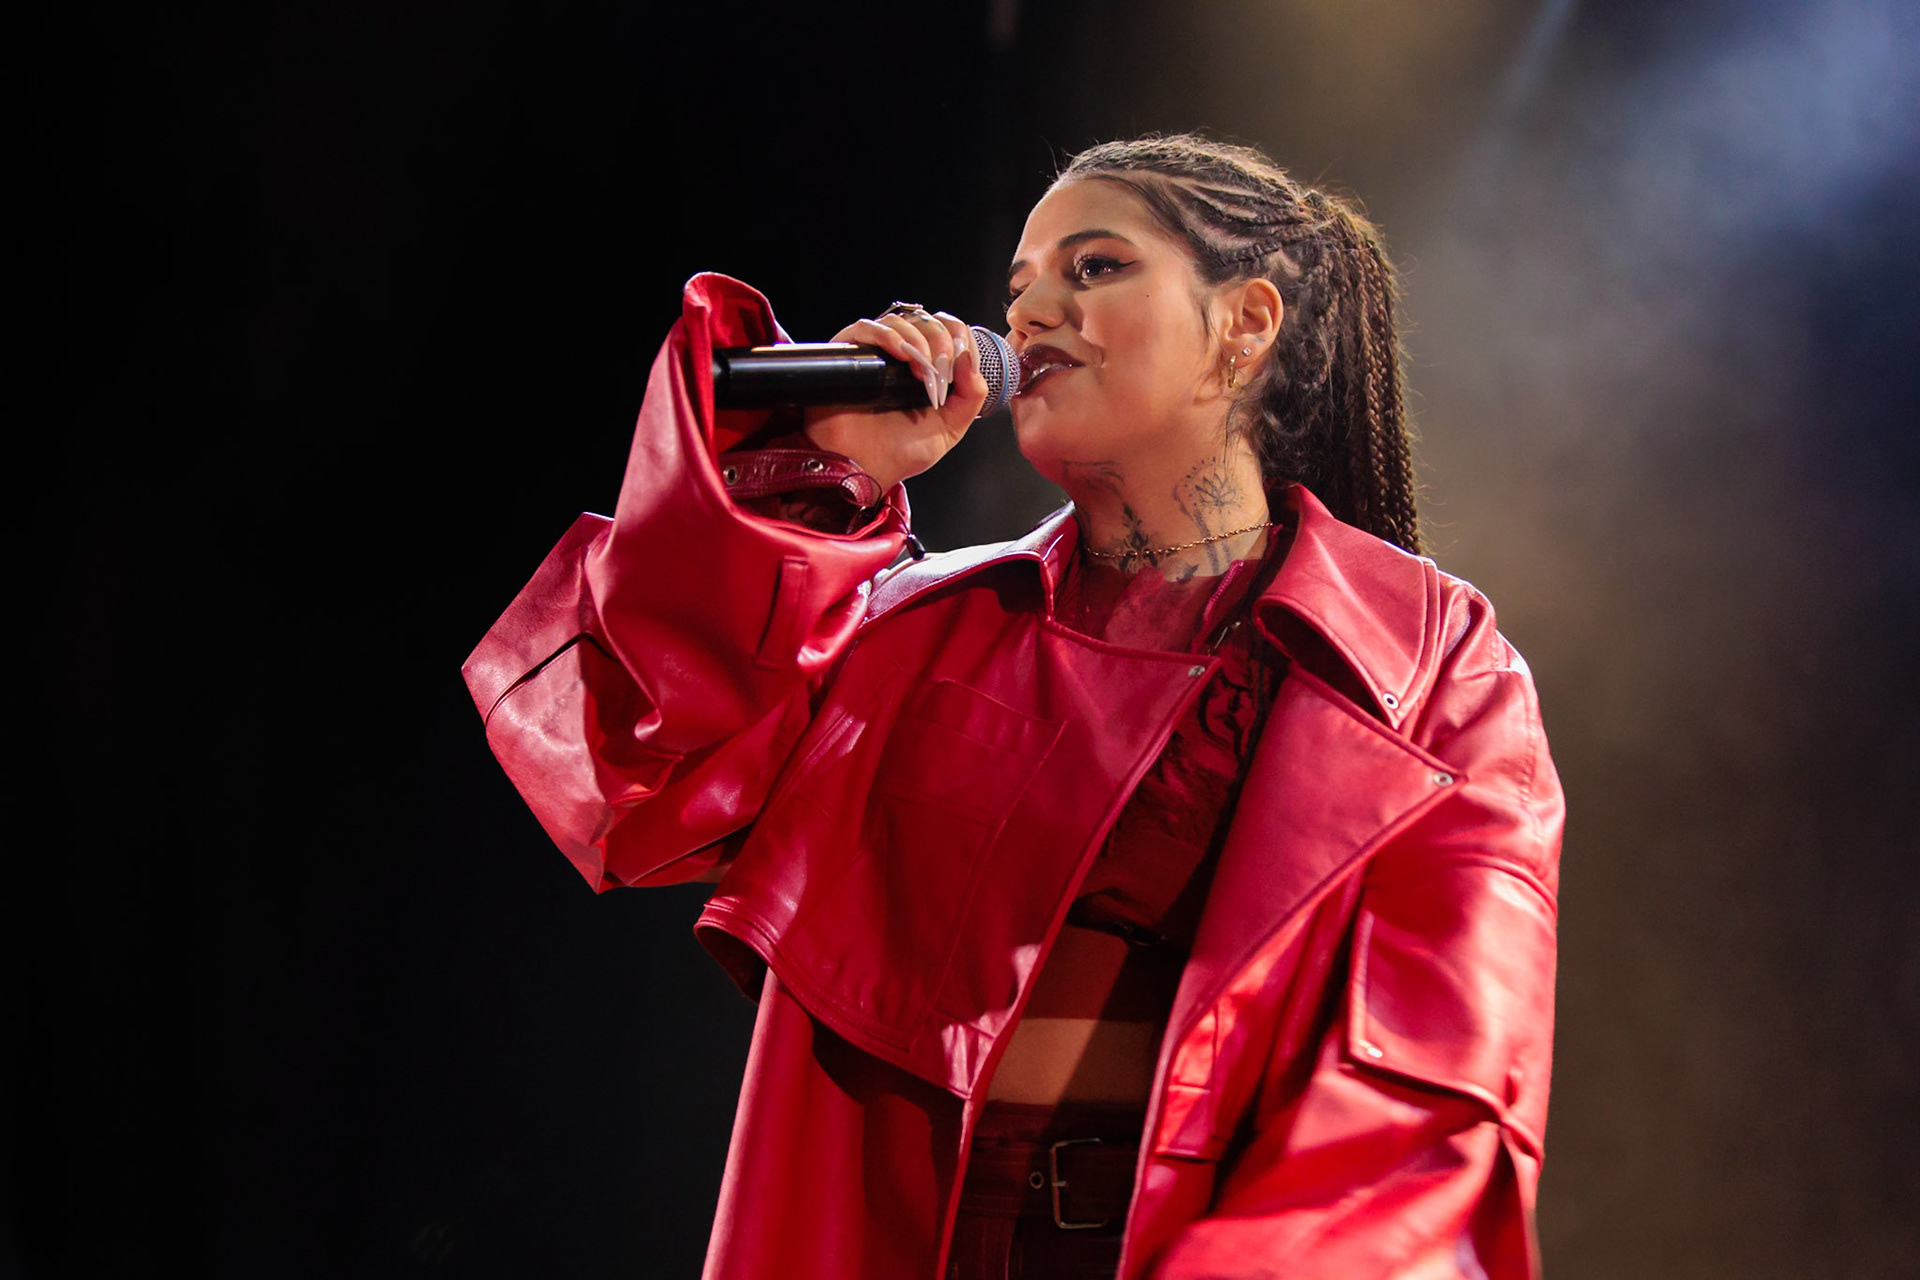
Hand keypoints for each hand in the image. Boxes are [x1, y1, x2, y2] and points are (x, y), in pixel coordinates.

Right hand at [801, 305, 989, 492]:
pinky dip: (887, 335)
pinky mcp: (849, 356)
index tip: (961, 362)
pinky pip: (865, 328)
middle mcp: (900, 358)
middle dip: (941, 340)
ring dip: (918, 340)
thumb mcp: (950, 427)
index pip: (947, 331)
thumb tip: (969, 357)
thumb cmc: (900, 452)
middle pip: (926, 321)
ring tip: (921, 371)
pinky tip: (899, 355)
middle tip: (941, 369)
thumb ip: (971, 395)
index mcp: (926, 369)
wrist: (865, 468)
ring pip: (899, 321)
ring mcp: (874, 355)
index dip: (958, 338)